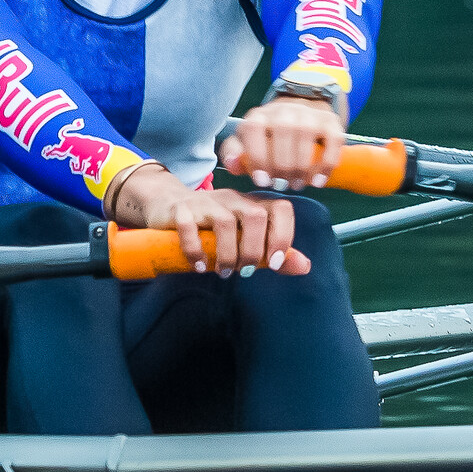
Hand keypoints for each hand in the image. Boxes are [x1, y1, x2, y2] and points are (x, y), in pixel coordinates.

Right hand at [110, 165, 307, 276]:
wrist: (168, 205)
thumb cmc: (212, 227)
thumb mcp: (244, 238)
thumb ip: (273, 252)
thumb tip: (304, 266)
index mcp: (252, 204)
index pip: (281, 209)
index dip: (283, 236)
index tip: (274, 263)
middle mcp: (233, 199)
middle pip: (255, 216)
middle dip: (252, 250)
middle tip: (243, 271)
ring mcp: (206, 202)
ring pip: (225, 222)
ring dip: (226, 254)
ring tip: (222, 272)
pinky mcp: (181, 209)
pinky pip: (190, 227)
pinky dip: (195, 250)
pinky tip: (198, 266)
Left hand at [220, 94, 346, 190]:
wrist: (300, 111)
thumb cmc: (269, 136)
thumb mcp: (248, 142)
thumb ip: (234, 154)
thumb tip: (232, 164)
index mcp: (259, 115)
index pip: (254, 128)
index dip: (258, 157)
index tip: (262, 181)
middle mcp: (284, 110)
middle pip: (282, 135)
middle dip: (282, 167)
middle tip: (282, 185)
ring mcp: (309, 113)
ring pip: (306, 137)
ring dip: (301, 167)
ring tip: (297, 184)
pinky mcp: (330, 121)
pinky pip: (331, 141)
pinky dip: (325, 165)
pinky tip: (317, 182)